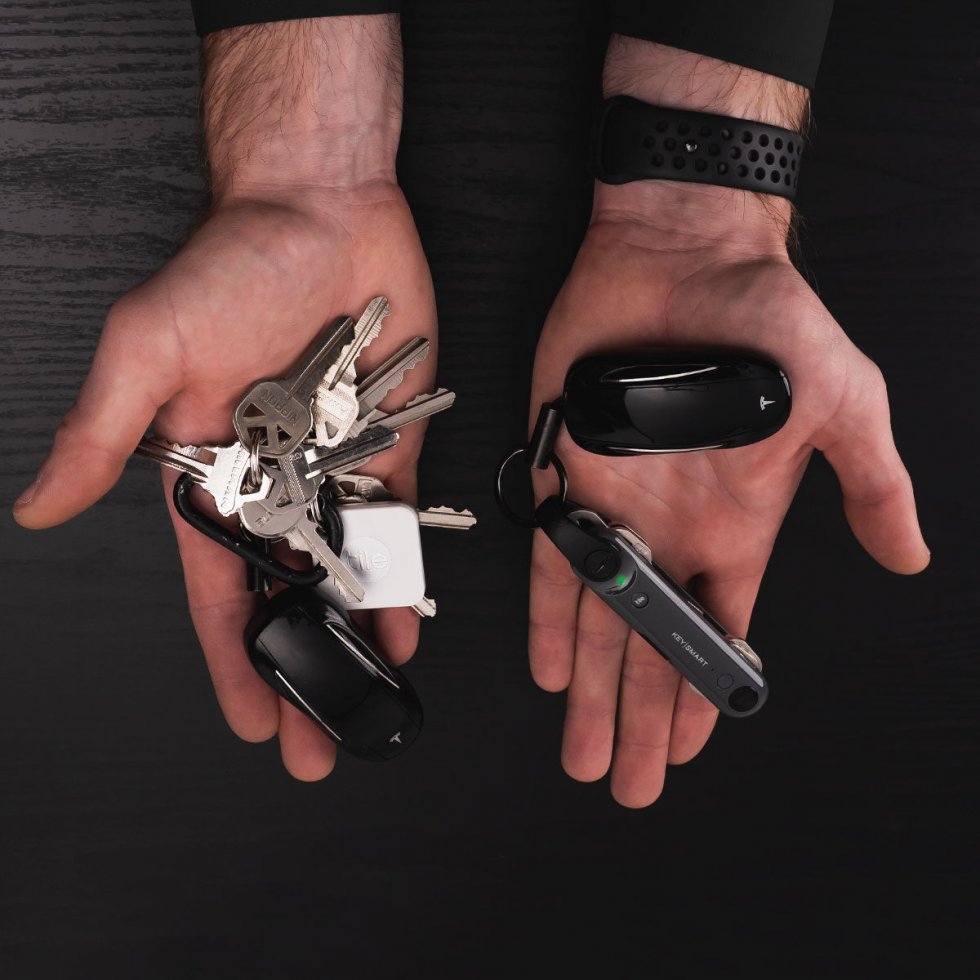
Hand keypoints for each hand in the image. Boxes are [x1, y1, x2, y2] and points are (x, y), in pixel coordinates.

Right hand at [12, 16, 435, 780]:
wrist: (321, 207)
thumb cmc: (228, 266)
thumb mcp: (148, 350)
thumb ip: (102, 433)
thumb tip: (35, 506)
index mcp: (210, 473)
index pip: (220, 589)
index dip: (234, 658)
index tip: (254, 720)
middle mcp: (273, 482)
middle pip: (287, 595)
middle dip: (302, 666)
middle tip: (322, 741)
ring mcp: (336, 468)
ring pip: (348, 571)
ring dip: (359, 634)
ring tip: (376, 698)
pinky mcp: (391, 445)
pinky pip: (401, 523)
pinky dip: (407, 571)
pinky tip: (413, 618)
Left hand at [526, 38, 929, 807]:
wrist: (684, 256)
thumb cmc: (767, 321)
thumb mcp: (843, 404)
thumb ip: (869, 484)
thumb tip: (911, 556)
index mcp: (736, 527)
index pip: (717, 634)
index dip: (702, 695)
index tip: (686, 750)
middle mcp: (672, 532)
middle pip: (653, 648)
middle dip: (639, 717)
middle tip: (626, 783)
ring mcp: (617, 508)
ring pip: (600, 621)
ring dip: (591, 691)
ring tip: (584, 753)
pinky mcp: (567, 474)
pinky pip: (553, 563)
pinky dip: (551, 618)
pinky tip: (550, 670)